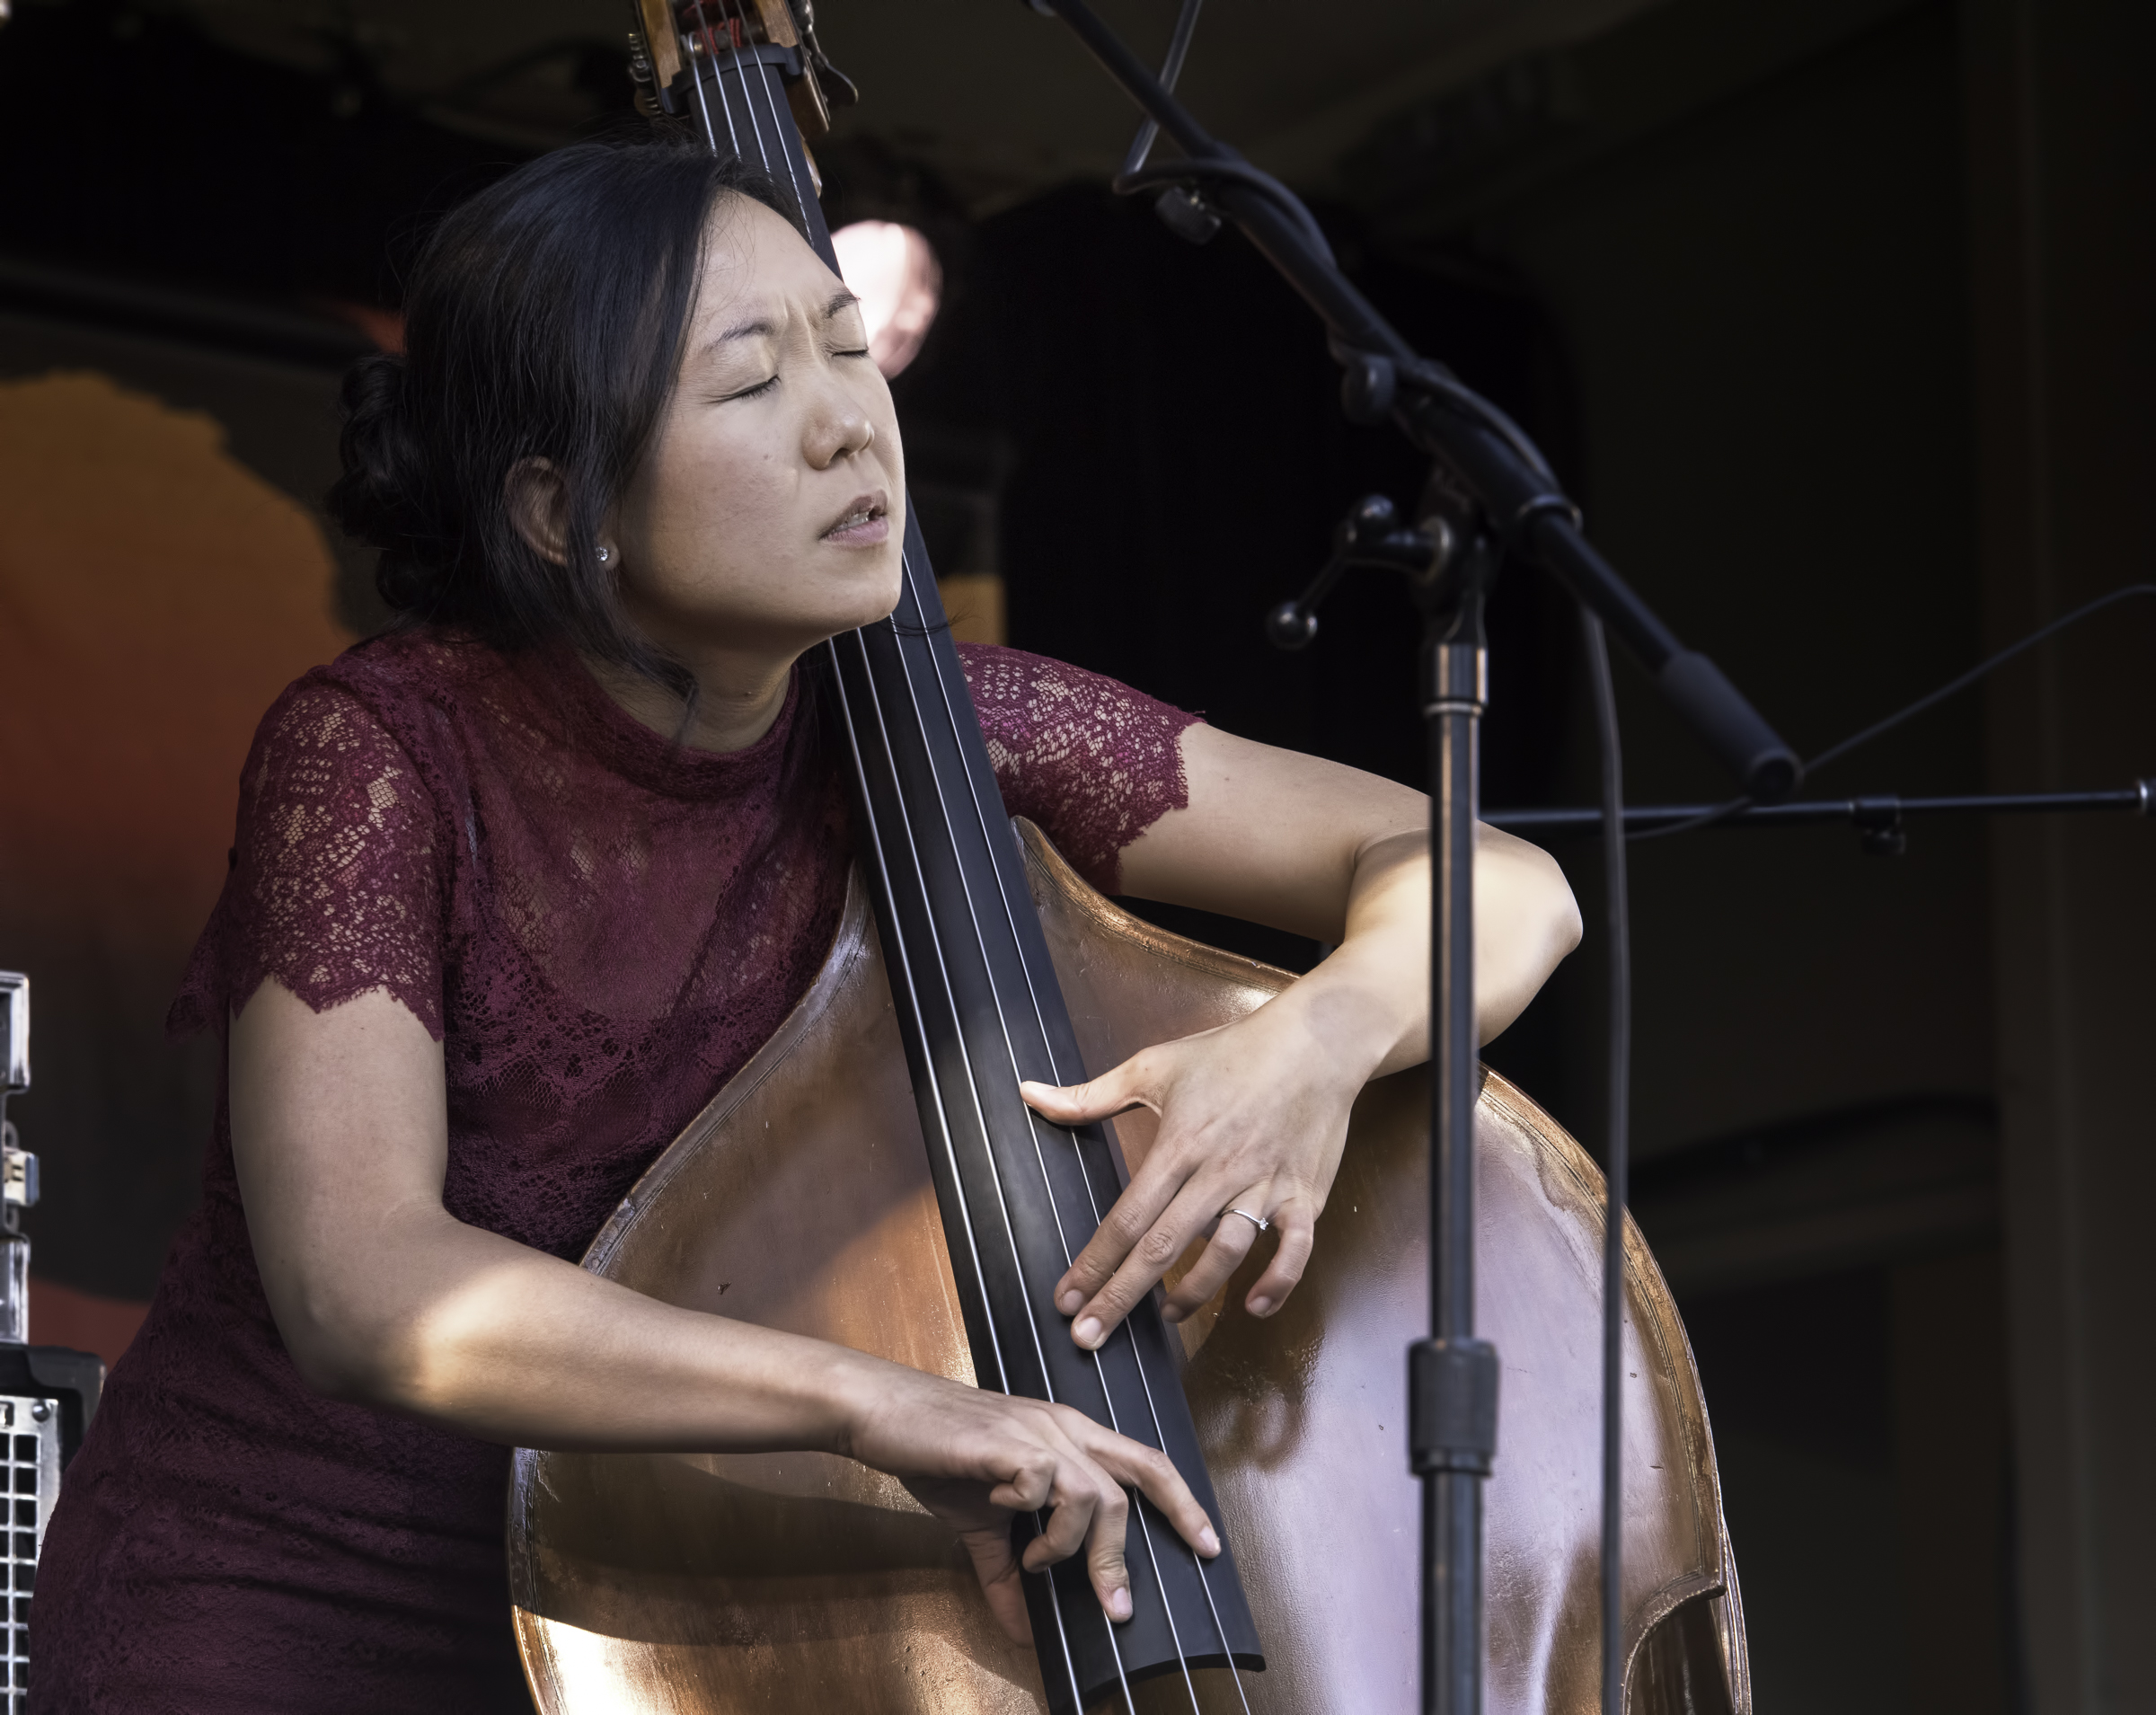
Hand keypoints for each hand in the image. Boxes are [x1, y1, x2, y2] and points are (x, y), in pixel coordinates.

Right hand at [840, 1361, 1220, 1643]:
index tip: (1209, 1547)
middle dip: (1128, 1551)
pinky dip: (1029, 1514)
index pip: (1146, 1464)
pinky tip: (999, 1511)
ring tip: (1036, 1560)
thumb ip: (1008, 1574)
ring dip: (1070, 1543)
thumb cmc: (939, 1454)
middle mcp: (1064, 1427)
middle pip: (1134, 1480)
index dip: (1182, 1504)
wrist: (885, 1413)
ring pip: (1094, 1493)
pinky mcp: (1005, 1441)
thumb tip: (1023, 1634)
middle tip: (1119, 1605)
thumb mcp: (980, 1524)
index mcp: (1069, 1436)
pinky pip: (1043, 1484)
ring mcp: (1037, 1431)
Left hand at [1021, 994, 1368, 1353]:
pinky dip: (1277, 1283)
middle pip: (1164, 1247)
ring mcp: (1266, 1186)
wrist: (1316, 1040)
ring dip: (1193, 1294)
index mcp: (1180, 1143)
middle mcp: (1220, 1171)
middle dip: (1122, 1297)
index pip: (1128, 1217)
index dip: (1094, 1263)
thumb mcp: (1155, 1066)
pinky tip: (1252, 1307)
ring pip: (1227, 1255)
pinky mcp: (1306, 1195)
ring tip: (1166, 1316)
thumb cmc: (1233, 1052)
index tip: (1065, 1299)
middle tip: (1090, 1336)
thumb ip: (1091, 1095)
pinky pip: (1296, 1250)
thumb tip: (1029, 1094)